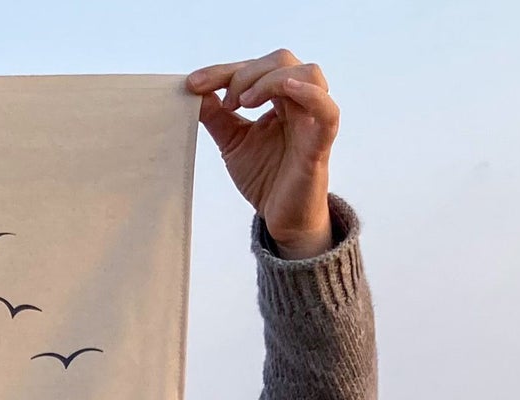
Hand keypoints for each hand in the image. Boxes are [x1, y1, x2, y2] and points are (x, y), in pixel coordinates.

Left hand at [186, 49, 338, 258]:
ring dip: (270, 80)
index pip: (256, 68)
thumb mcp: (232, 142)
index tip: (193, 84)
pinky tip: (285, 90)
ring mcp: (312, 119)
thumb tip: (195, 91)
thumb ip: (216, 117)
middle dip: (246, 74)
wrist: (281, 218)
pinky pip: (327, 110)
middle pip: (282, 61)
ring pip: (307, 74)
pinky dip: (308, 94)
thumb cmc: (265, 177)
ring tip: (244, 103)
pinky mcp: (320, 142)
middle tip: (226, 103)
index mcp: (280, 99)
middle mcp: (299, 102)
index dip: (223, 71)